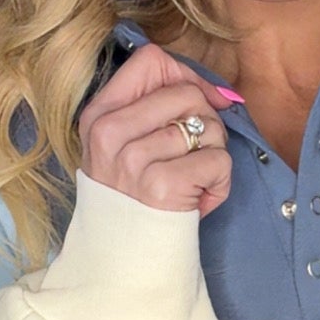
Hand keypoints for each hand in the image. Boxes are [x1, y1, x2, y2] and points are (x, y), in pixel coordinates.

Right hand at [78, 40, 239, 218]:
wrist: (126, 258)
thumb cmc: (137, 198)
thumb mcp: (125, 146)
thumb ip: (158, 107)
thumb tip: (220, 94)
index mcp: (98, 116)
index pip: (149, 60)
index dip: (184, 77)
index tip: (195, 105)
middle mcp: (109, 134)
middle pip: (187, 92)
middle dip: (206, 122)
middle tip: (194, 155)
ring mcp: (133, 160)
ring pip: (209, 126)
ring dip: (214, 155)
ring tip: (194, 181)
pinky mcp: (162, 185)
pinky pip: (219, 160)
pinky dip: (221, 182)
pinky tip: (201, 198)